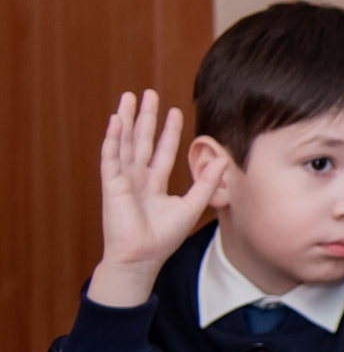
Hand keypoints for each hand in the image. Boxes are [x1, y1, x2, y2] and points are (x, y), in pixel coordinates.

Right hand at [93, 91, 217, 308]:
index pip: (162, 150)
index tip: (175, 111)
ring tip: (129, 97)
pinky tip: (115, 120)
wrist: (142, 257)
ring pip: (124, 143)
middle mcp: (137, 178)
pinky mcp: (112, 185)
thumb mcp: (192, 205)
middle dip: (145, 117)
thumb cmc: (164, 238)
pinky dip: (113, 138)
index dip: (168, 131)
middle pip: (141, 141)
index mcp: (154, 183)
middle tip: (147, 93)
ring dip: (126, 120)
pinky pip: (111, 157)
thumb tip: (223, 159)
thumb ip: (206, 182)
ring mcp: (123, 180)